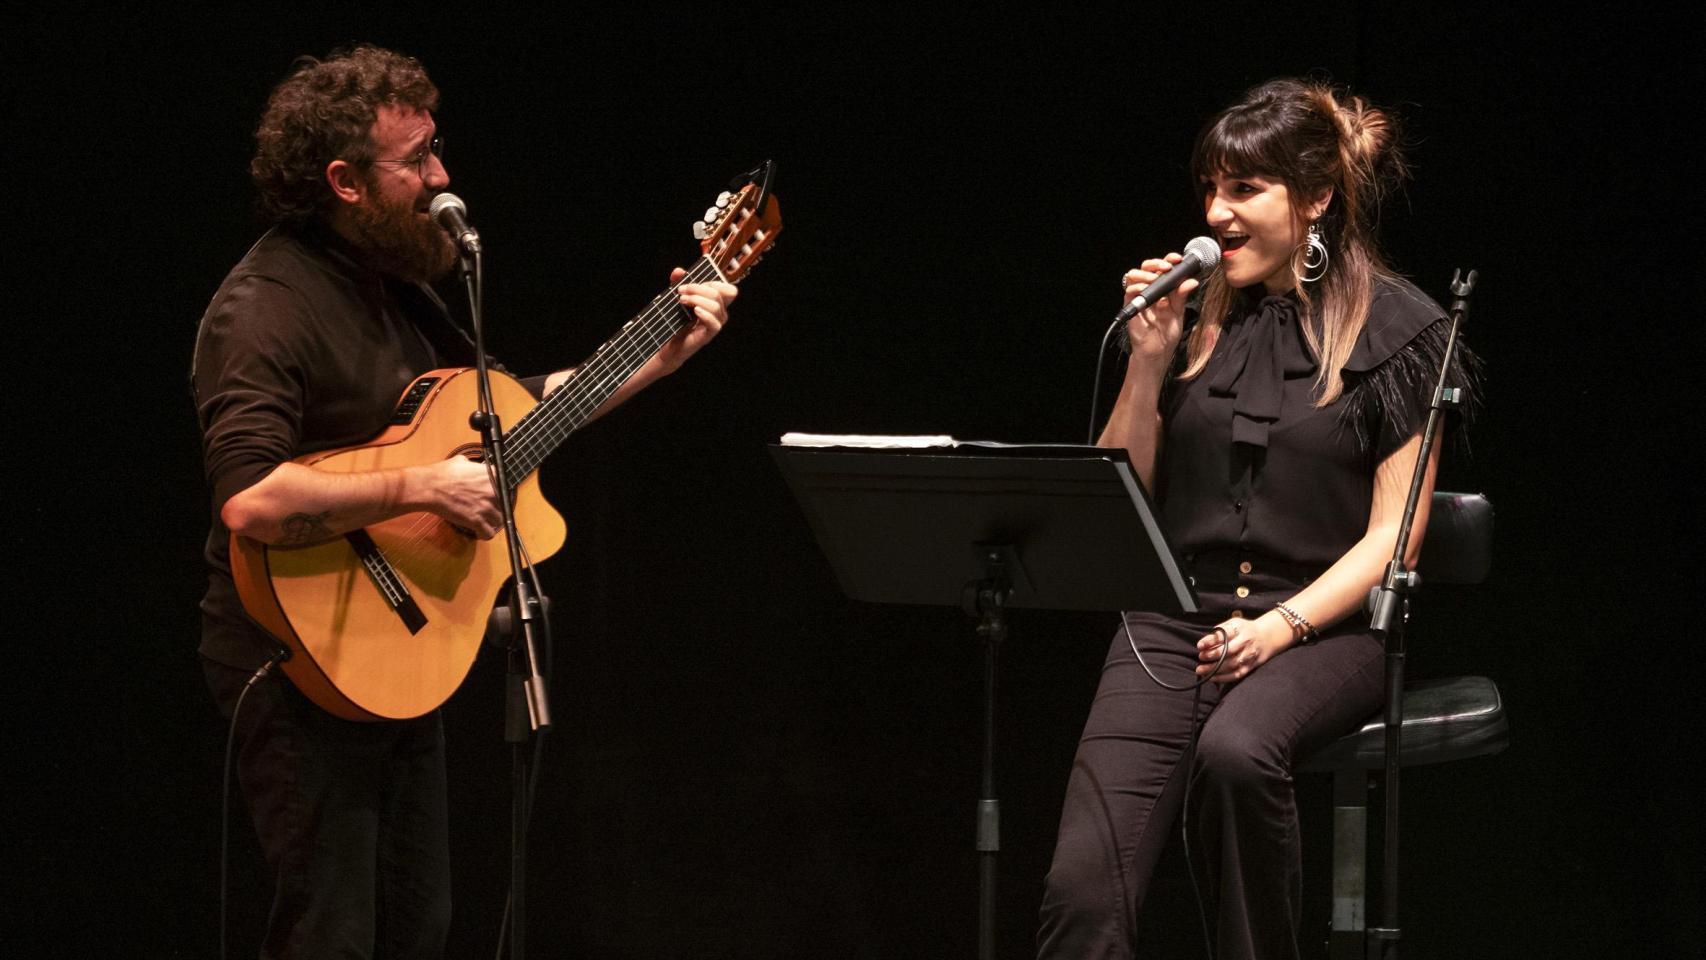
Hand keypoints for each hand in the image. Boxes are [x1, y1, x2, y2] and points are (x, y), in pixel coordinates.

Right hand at [419, 455, 502, 538]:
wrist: (430, 487)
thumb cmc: (442, 474)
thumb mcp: (461, 461)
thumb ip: (473, 466)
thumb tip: (472, 466)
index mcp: (492, 475)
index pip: (505, 486)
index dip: (498, 492)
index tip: (493, 496)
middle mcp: (493, 491)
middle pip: (504, 503)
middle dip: (495, 507)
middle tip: (485, 508)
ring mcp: (486, 506)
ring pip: (498, 519)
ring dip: (491, 521)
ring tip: (484, 521)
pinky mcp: (476, 520)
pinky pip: (489, 533)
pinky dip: (485, 534)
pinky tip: (480, 531)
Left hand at [655, 266, 738, 373]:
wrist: (667, 345)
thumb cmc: (675, 322)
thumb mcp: (676, 298)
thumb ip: (678, 283)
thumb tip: (678, 271)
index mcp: (715, 303)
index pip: (728, 289)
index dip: (716, 282)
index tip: (695, 282)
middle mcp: (718, 314)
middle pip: (719, 294)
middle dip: (699, 288)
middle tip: (681, 290)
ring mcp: (714, 325)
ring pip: (717, 307)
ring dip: (698, 299)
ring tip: (682, 300)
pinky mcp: (708, 336)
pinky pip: (715, 324)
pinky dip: (705, 314)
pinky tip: (694, 311)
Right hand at [1121, 252, 1194, 372]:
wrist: (1157, 350)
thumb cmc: (1167, 332)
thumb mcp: (1178, 311)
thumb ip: (1182, 295)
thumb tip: (1191, 281)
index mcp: (1163, 288)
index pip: (1163, 268)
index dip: (1169, 260)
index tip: (1178, 259)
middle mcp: (1150, 289)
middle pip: (1147, 267)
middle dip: (1156, 263)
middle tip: (1166, 267)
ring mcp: (1139, 296)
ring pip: (1134, 275)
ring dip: (1145, 273)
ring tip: (1154, 279)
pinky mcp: (1130, 305)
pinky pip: (1129, 290)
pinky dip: (1137, 287)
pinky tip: (1146, 290)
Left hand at [1194, 613, 1289, 683]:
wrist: (1266, 637)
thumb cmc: (1243, 630)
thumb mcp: (1233, 624)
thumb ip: (1219, 632)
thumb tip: (1204, 643)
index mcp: (1240, 629)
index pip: (1224, 635)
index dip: (1210, 641)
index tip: (1199, 645)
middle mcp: (1246, 642)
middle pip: (1228, 651)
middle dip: (1212, 655)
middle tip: (1201, 657)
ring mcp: (1249, 656)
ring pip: (1231, 665)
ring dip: (1214, 669)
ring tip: (1201, 669)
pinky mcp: (1249, 667)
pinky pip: (1236, 674)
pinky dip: (1223, 678)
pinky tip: (1211, 677)